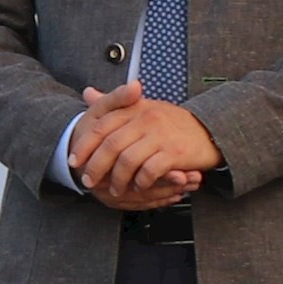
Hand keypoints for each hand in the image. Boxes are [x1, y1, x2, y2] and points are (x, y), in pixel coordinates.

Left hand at [67, 82, 200, 210]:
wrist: (209, 130)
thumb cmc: (171, 122)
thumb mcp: (142, 107)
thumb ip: (114, 102)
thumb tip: (87, 93)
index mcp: (135, 107)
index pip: (102, 125)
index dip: (85, 145)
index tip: (74, 161)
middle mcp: (146, 118)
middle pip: (111, 145)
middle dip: (96, 167)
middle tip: (88, 182)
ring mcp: (160, 135)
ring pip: (127, 160)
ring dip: (118, 180)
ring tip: (115, 190)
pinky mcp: (174, 152)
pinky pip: (149, 170)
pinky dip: (140, 182)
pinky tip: (138, 187)